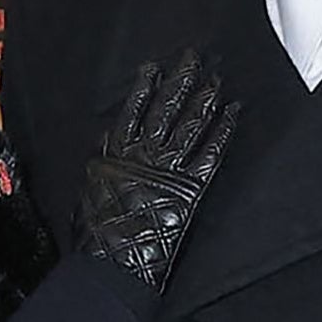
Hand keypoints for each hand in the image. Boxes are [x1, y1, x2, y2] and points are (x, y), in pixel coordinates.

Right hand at [75, 51, 238, 293]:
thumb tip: (106, 140)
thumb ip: (102, 160)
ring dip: (204, 100)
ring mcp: (170, 168)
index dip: (144, 86)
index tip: (154, 68)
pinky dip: (223, 132)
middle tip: (193, 59)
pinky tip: (233, 115)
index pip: (132, 108)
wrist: (112, 261)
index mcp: (117, 152)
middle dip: (180, 81)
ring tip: (214, 81)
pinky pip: (210, 153)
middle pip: (165, 108)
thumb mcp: (89, 188)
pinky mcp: (191, 188)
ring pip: (190, 124)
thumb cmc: (95, 234)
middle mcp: (145, 153)